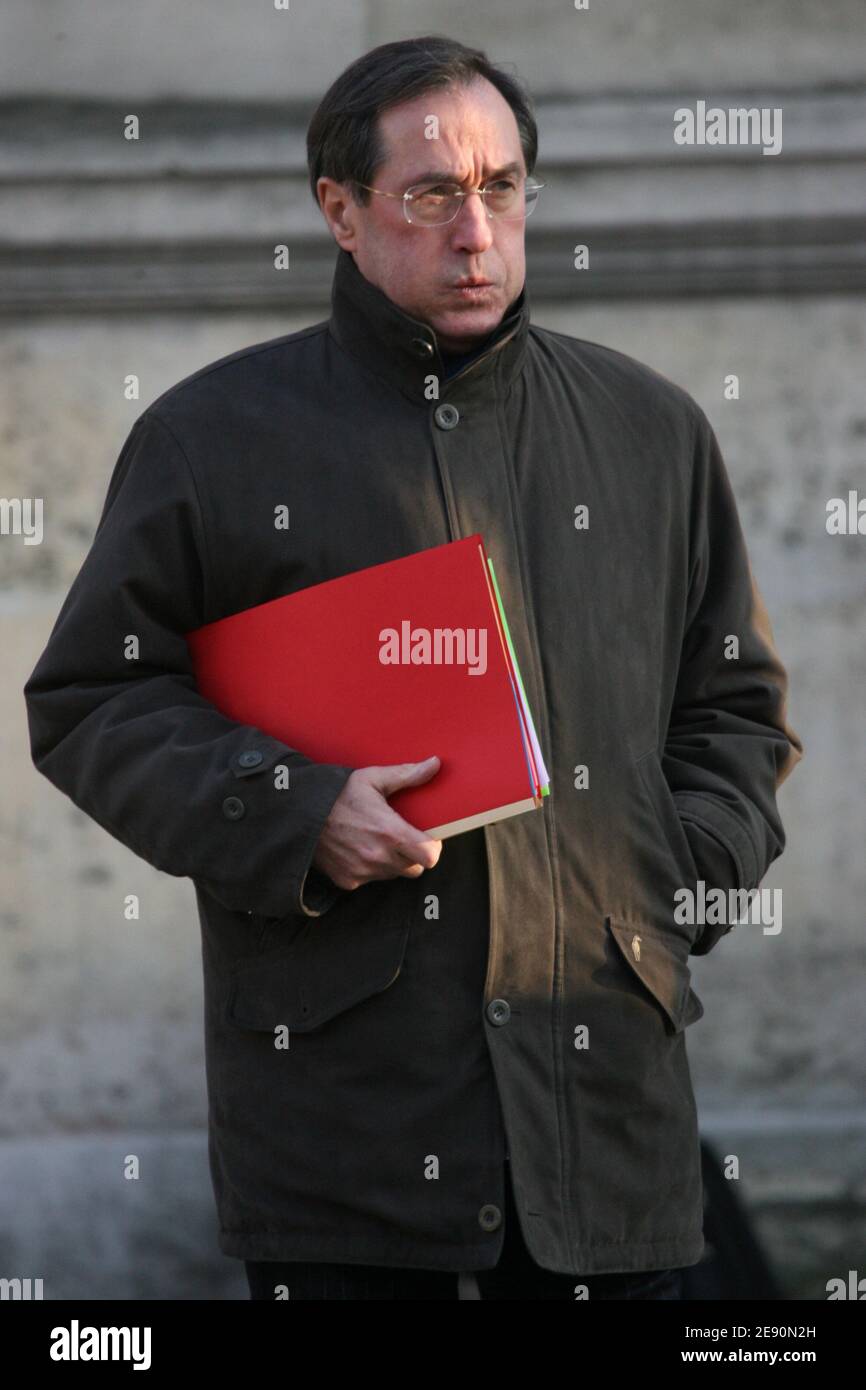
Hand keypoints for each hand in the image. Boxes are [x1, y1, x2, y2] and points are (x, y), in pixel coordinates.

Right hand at [310, 756, 443, 890]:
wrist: (299, 814)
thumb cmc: (338, 794)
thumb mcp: (372, 778)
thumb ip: (407, 775)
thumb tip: (435, 764)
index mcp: (390, 833)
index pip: (430, 856)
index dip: (432, 847)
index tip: (426, 836)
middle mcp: (378, 857)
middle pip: (415, 868)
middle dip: (413, 854)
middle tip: (402, 837)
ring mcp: (363, 872)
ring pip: (393, 874)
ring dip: (393, 861)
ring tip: (378, 840)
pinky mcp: (348, 881)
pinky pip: (371, 879)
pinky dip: (370, 868)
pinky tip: (359, 848)